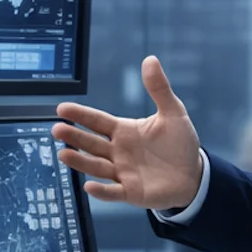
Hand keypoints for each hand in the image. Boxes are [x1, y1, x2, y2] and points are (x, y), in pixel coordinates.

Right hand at [53, 56, 203, 210]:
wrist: (194, 175)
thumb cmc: (180, 144)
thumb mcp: (173, 112)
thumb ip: (159, 89)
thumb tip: (150, 60)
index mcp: (124, 131)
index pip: (98, 121)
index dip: (81, 115)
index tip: (62, 109)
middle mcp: (118, 151)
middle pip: (91, 143)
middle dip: (74, 136)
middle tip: (57, 129)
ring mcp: (122, 172)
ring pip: (96, 166)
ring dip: (80, 162)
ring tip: (64, 155)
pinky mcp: (131, 192)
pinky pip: (113, 192)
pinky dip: (102, 191)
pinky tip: (90, 186)